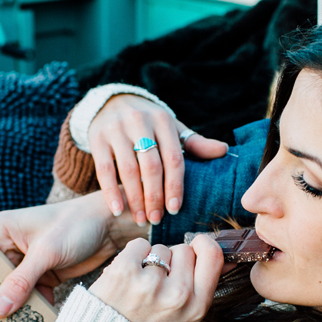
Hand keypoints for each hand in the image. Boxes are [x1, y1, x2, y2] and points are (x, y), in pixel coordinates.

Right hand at [0, 191, 145, 316]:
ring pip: (14, 291)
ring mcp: (27, 262)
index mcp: (1, 230)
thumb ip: (22, 281)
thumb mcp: (46, 253)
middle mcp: (9, 245)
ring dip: (16, 309)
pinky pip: (32, 295)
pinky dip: (34, 308)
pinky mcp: (44, 274)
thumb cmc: (76, 225)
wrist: (110, 226)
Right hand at [88, 94, 227, 225]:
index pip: (173, 158)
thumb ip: (194, 143)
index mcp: (163, 119)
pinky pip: (104, 170)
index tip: (174, 210)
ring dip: (135, 199)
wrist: (109, 102)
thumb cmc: (148, 123)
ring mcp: (116, 129)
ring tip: (141, 219)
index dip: (175, 186)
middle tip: (157, 219)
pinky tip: (118, 210)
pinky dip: (111, 193)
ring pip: (128, 170)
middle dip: (155, 197)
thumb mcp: (171, 128)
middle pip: (151, 167)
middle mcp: (139, 121)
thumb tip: (224, 151)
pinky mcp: (97, 138)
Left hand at [89, 235, 223, 321]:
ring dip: (152, 259)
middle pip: (185, 249)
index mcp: (197, 306)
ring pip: (161, 248)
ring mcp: (150, 283)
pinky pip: (139, 244)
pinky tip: (129, 277)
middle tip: (159, 283)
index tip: (195, 247)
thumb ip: (204, 285)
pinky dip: (133, 255)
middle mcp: (177, 295)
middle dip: (173, 259)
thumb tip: (228, 258)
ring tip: (141, 284)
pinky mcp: (124, 271)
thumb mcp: (186, 314)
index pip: (213, 255)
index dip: (204, 245)